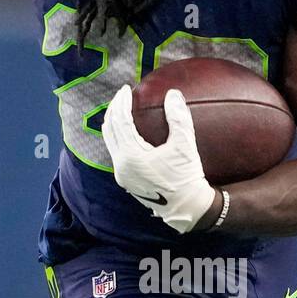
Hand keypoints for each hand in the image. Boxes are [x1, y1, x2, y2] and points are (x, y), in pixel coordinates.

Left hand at [102, 84, 215, 233]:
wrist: (187, 208)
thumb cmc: (187, 177)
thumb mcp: (185, 145)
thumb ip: (178, 118)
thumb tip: (173, 94)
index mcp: (131, 155)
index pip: (120, 121)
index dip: (122, 102)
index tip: (126, 89)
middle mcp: (121, 166)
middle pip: (109, 130)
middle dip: (114, 110)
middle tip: (122, 96)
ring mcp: (122, 175)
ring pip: (110, 142)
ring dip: (114, 124)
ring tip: (122, 110)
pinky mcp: (127, 181)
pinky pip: (117, 153)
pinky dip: (119, 138)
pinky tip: (129, 133)